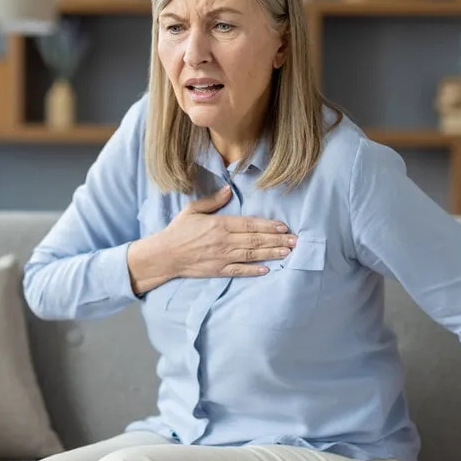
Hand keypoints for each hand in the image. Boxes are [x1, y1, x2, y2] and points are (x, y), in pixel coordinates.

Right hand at [127, 185, 293, 293]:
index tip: (283, 226)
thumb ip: (213, 201)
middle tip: (295, 240)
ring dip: (271, 253)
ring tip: (288, 252)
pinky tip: (267, 269)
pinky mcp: (218, 270)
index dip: (268, 225)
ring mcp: (222, 257)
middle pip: (255, 239)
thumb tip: (228, 189)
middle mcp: (224, 241)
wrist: (165, 254)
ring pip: (252, 254)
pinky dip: (254, 270)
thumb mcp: (193, 210)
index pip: (249, 224)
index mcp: (219, 224)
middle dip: (277, 240)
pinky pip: (240, 270)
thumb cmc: (178, 231)